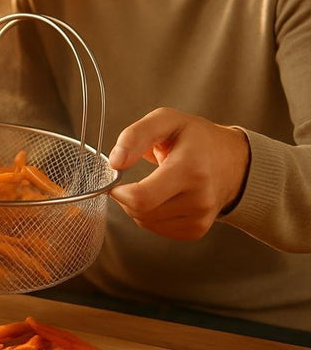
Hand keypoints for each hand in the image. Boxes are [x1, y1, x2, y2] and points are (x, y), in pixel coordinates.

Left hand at [108, 107, 249, 240]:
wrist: (235, 160)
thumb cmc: (196, 137)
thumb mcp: (166, 120)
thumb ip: (135, 135)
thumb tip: (115, 162)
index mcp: (190, 168)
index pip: (142, 197)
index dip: (119, 192)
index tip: (116, 180)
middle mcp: (199, 198)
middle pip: (141, 212)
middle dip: (125, 198)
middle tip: (129, 181)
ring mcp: (200, 217)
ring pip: (146, 223)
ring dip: (136, 207)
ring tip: (150, 185)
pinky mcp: (198, 229)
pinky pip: (158, 229)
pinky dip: (150, 215)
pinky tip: (160, 197)